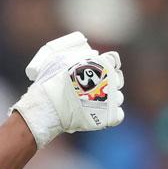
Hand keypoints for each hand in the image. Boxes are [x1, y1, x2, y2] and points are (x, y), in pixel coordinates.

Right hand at [11, 32, 124, 147]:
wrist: (48, 105)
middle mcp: (110, 79)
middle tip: (95, 87)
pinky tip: (100, 113)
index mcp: (101, 63)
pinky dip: (111, 114)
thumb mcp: (60, 57)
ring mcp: (111, 99)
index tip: (103, 68)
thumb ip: (77, 52)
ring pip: (118, 98)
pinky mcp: (109, 116)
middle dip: (109, 82)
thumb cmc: (51, 80)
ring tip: (93, 102)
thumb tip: (92, 53)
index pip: (114, 59)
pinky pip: (119, 114)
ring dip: (109, 99)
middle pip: (118, 79)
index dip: (110, 63)